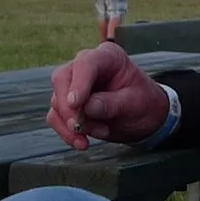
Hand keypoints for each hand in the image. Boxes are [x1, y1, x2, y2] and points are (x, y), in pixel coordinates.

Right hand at [48, 44, 165, 148]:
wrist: (144, 118)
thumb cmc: (143, 104)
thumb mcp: (135, 104)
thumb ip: (111, 104)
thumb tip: (86, 108)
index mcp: (108, 57)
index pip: (86, 63)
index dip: (79, 83)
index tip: (76, 103)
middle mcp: (86, 67)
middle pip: (62, 79)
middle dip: (68, 107)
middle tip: (79, 128)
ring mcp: (74, 85)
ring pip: (57, 101)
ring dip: (72, 124)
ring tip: (102, 132)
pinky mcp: (67, 104)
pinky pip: (56, 117)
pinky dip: (66, 132)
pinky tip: (83, 143)